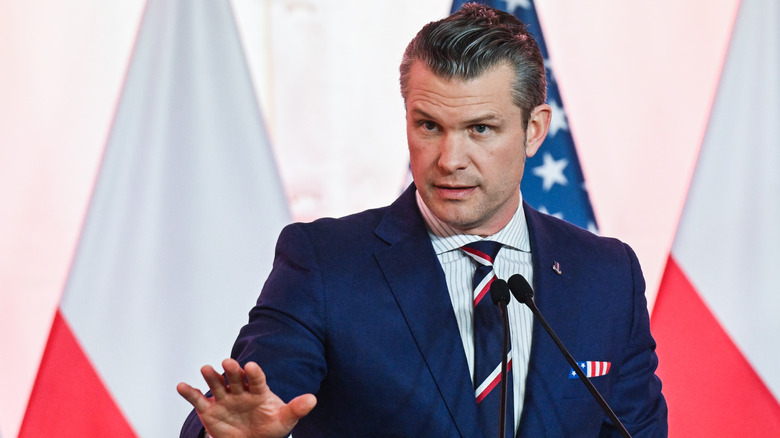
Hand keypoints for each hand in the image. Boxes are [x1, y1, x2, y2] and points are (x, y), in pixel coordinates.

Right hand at [177, 359, 316, 437]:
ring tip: (206, 369)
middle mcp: (240, 390)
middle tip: (228, 363)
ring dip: (211, 376)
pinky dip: (189, 392)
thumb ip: (297, 409)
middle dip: (232, 370)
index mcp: (258, 390)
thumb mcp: (285, 420)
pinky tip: (181, 386)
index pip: (256, 379)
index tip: (252, 366)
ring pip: (216, 384)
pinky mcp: (210, 410)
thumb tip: (313, 399)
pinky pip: (198, 399)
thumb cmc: (269, 428)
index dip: (254, 373)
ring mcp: (224, 399)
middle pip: (235, 377)